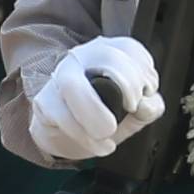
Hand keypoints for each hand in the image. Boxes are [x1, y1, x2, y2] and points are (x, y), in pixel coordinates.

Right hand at [29, 32, 165, 163]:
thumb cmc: (102, 115)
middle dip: (127, 85)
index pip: (130, 49)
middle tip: (131, 109)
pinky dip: (83, 135)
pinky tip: (98, 145)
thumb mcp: (134, 112)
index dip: (143, 74)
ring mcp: (60, 76)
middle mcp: (84, 56)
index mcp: (110, 51)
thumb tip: (145, 105)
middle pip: (107, 56)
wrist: (66, 133)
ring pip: (73, 84)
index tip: (144, 95)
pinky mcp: (43, 100)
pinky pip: (61, 114)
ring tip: (109, 133)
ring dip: (96, 113)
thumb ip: (149, 107)